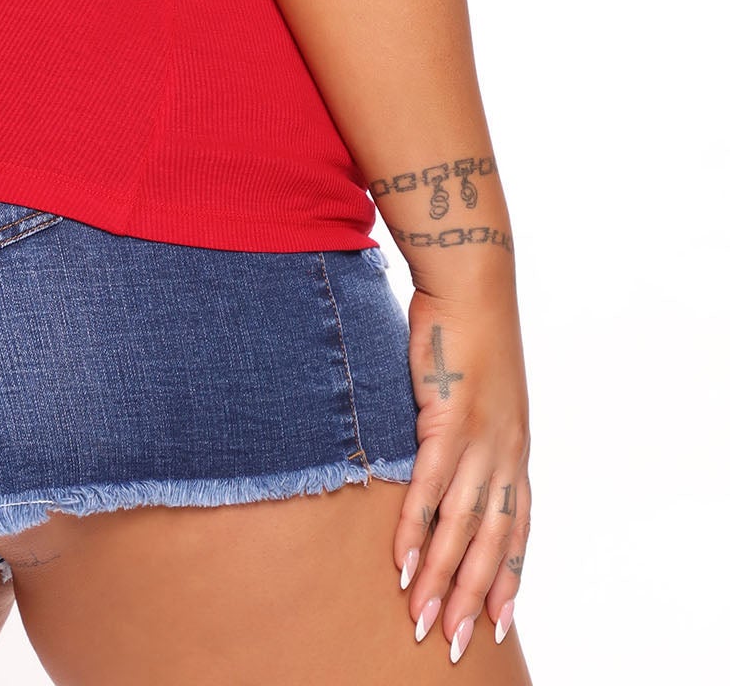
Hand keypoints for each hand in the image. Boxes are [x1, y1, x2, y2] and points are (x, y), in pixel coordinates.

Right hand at [393, 282, 530, 662]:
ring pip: (461, 526)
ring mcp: (480, 438)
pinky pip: (430, 487)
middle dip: (473, 597)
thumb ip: (464, 430)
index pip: (519, 528)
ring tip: (421, 618)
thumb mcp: (475, 391)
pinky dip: (416, 529)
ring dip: (440, 578)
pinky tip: (402, 562)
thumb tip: (442, 458)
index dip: (510, 577)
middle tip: (452, 642)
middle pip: (491, 541)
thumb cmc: (466, 330)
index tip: (501, 622)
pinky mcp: (449, 418)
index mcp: (515, 448)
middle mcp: (506, 451)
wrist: (470, 279)